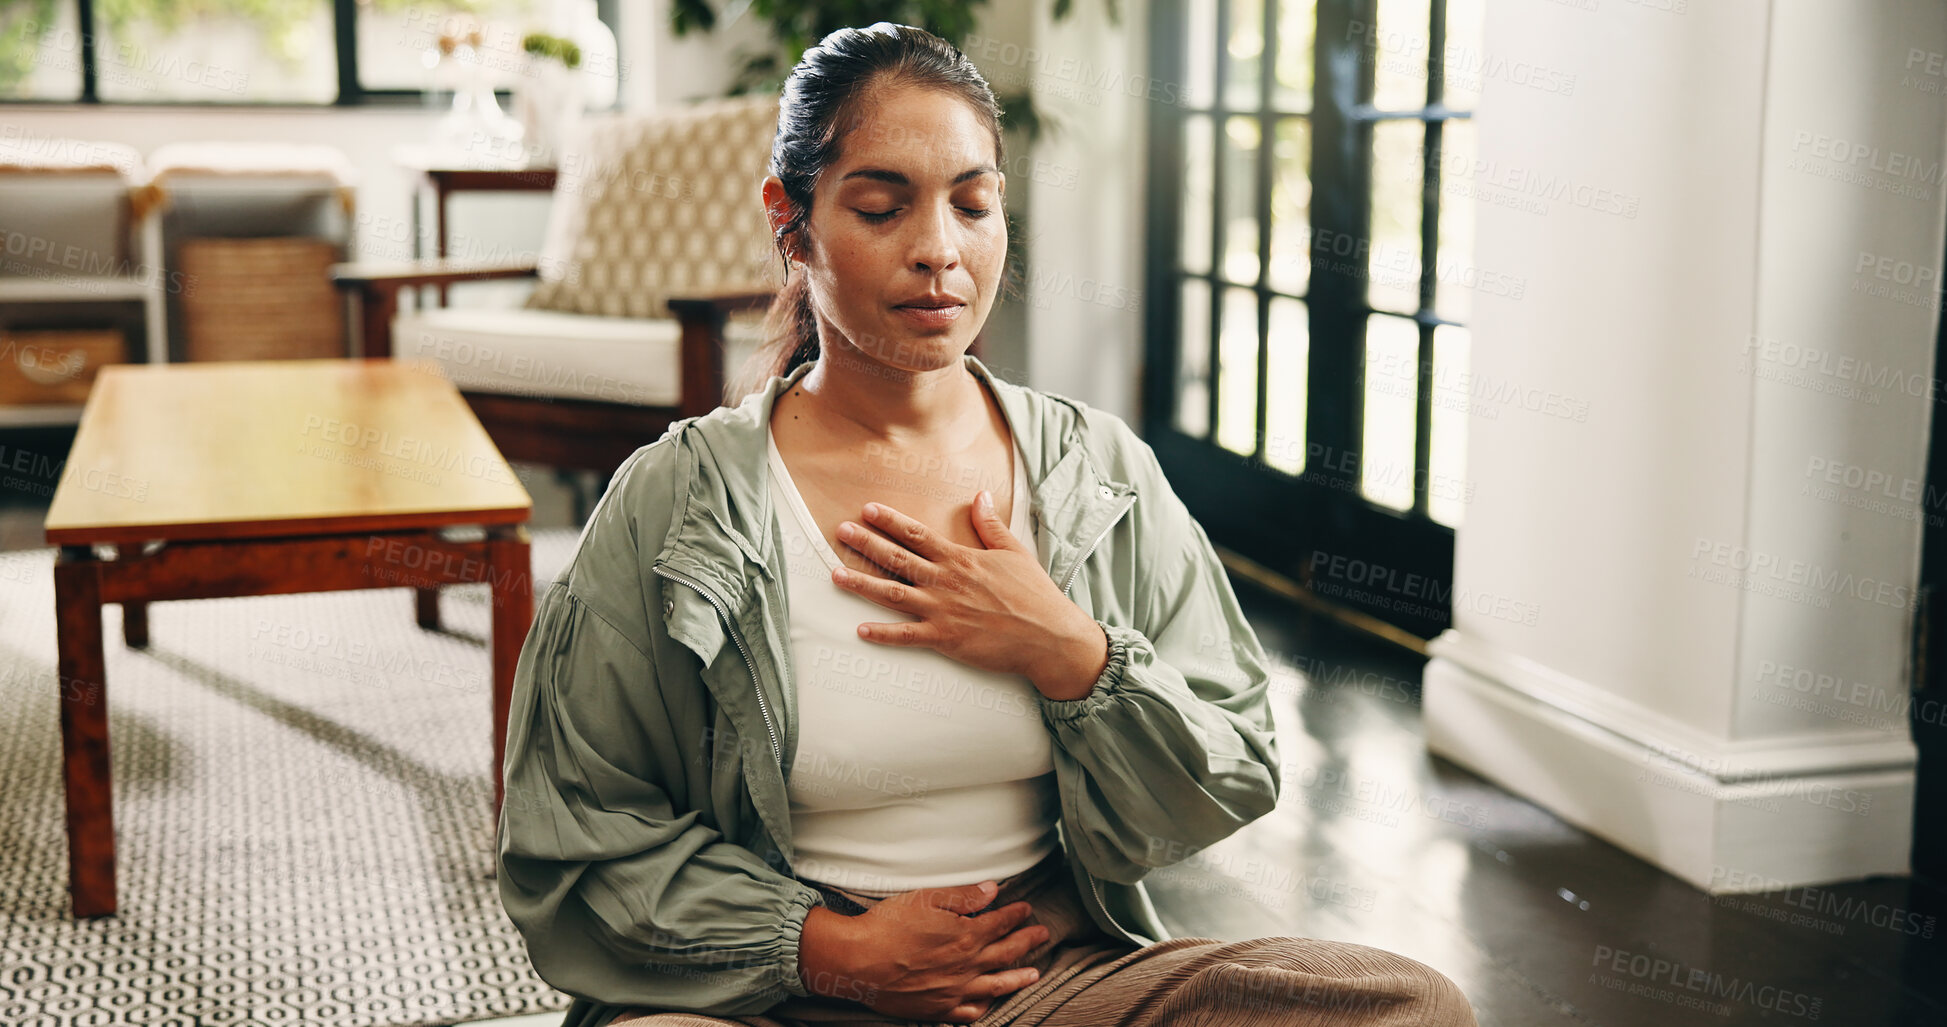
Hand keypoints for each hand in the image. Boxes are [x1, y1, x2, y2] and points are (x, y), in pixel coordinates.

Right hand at [797, 879, 1051, 1022]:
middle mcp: (967, 966)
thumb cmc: (889, 925)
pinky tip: (988, 1003)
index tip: (1026, 908)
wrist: (858, 961)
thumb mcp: (926, 899)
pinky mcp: (938, 1010)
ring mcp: (954, 991)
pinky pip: (969, 1013)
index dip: (1016, 914)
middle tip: (1043, 935)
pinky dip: (983, 1008)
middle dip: (1027, 942)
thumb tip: (993, 891)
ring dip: (1019, 978)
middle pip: (1006, 953)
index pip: (1001, 923)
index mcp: (966, 935)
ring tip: (1035, 974)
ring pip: (996, 985)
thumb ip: (963, 896)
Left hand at [832, 492, 1110, 699]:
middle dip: (866, 543)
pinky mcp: (946, 639)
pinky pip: (907, 636)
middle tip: (840, 531)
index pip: (917, 535)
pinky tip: (860, 630)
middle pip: (897, 559)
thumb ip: (991, 525)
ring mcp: (943, 611)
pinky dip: (883, 634)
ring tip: (835, 574)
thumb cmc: (1034, 594)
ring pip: (893, 594)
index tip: (868, 509)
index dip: (890, 521)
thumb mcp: (1014, 552)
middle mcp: (946, 581)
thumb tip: (980, 496)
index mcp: (961, 559)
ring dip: (862, 583)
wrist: (1048, 636)